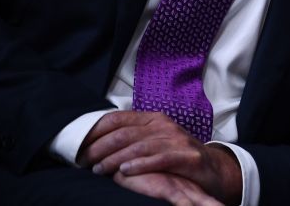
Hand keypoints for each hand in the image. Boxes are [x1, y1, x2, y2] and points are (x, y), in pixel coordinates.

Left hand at [78, 111, 241, 204]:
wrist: (212, 169)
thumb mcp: (154, 143)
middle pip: (125, 133)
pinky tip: (125, 171)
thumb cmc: (176, 157)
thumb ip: (132, 139)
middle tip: (83, 161)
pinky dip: (141, 165)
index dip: (96, 130)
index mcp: (152, 119)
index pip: (118, 118)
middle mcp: (163, 126)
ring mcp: (177, 140)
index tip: (77, 145)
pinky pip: (160, 159)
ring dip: (115, 158)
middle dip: (100, 147)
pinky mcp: (187, 157)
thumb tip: (97, 144)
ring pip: (139, 146)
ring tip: (99, 170)